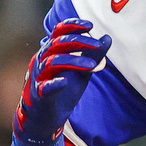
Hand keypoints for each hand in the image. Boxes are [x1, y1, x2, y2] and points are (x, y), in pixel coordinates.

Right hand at [14, 19, 110, 145]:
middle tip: (98, 45)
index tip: (90, 26)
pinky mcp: (38, 95)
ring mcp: (38, 77)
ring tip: (91, 65)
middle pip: (57, 44)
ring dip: (73, 61)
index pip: (58, 32)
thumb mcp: (81, 72)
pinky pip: (44, 87)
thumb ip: (93, 55)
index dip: (72, 26)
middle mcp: (42, 61)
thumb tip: (107, 38)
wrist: (47, 119)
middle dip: (79, 42)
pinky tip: (64, 82)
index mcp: (50, 52)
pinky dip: (54, 83)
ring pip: (52, 61)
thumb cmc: (62, 92)